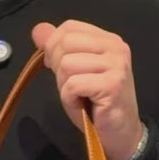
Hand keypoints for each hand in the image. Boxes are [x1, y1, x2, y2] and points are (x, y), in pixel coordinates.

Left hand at [31, 19, 144, 159]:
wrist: (120, 132)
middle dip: (58, 67)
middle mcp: (116, 47)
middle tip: (72, 86)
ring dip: (64, 85)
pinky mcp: (112, 85)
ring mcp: (116, 65)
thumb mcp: (74, 71)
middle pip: (65, 43)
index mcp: (108, 40)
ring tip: (79, 96)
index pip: (70, 27)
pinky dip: (69, 99)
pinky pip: (72, 85)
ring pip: (67, 64)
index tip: (59, 67)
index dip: (54, 45)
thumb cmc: (96, 103)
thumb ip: (58, 48)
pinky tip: (82, 105)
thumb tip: (38, 30)